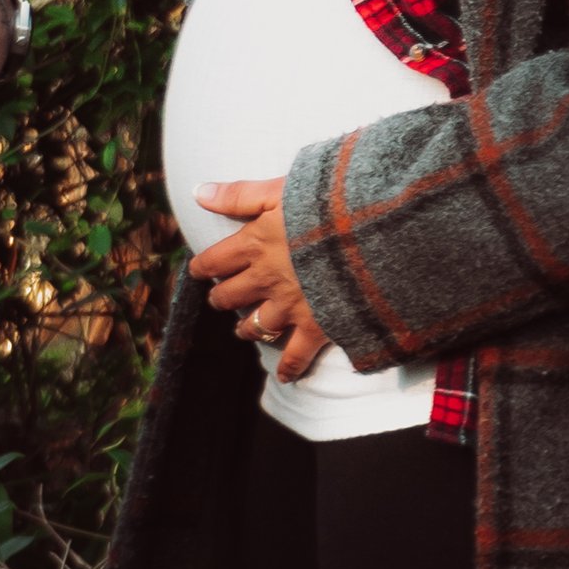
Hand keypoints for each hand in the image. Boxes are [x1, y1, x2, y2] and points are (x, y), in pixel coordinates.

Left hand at [190, 176, 330, 381]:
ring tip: (244, 330)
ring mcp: (290, 306)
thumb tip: (197, 192)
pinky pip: (296, 355)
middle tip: (220, 298)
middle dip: (222, 298)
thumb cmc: (327, 205)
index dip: (202, 267)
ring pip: (256, 326)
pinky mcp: (316, 326)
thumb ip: (238, 195)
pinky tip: (284, 377)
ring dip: (247, 329)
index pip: (214, 261)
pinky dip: (290, 368)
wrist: (371, 234)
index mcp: (255, 244)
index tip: (197, 271)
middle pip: (230, 296)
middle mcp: (266, 279)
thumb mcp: (280, 190)